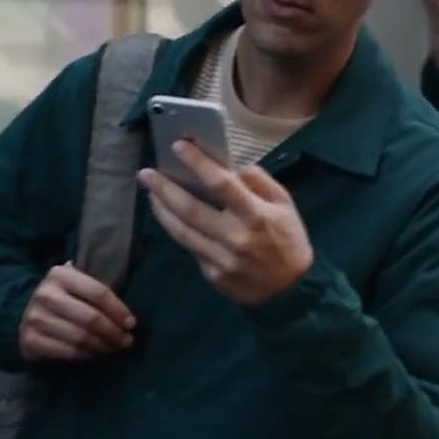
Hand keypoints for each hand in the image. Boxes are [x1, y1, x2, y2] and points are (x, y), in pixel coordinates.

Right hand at [19, 262, 135, 361]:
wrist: (23, 316)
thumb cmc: (62, 300)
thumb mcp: (75, 286)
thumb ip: (96, 292)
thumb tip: (128, 318)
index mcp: (60, 275)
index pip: (98, 292)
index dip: (118, 310)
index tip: (132, 324)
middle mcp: (46, 294)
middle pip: (91, 318)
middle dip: (113, 332)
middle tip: (127, 341)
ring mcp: (35, 318)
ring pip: (80, 338)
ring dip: (103, 347)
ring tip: (114, 349)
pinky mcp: (31, 341)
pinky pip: (68, 353)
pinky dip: (86, 356)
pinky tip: (95, 355)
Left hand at [137, 141, 313, 305]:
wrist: (292, 292)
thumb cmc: (289, 240)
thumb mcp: (284, 204)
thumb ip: (258, 181)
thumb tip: (228, 164)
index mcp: (256, 215)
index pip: (220, 183)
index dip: (197, 163)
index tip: (178, 146)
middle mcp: (235, 238)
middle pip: (190, 209)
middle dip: (164, 188)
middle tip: (145, 173)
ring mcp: (221, 260)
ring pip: (182, 231)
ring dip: (162, 210)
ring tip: (150, 192)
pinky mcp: (213, 275)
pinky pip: (191, 248)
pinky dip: (177, 230)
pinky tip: (168, 216)